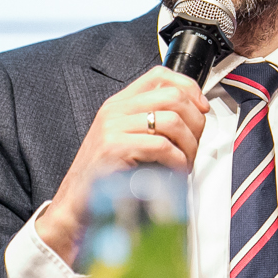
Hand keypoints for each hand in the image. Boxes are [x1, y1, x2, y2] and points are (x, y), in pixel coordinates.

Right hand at [36, 66, 208, 261]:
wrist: (75, 202)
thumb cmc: (105, 176)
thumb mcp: (128, 140)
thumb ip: (152, 124)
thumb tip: (195, 117)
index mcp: (119, 104)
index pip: (160, 75)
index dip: (189, 88)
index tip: (201, 109)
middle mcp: (115, 110)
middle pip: (172, 96)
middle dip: (195, 122)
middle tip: (195, 144)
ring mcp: (113, 128)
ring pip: (172, 121)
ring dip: (189, 145)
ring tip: (185, 162)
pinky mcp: (114, 149)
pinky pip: (161, 147)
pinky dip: (177, 161)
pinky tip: (175, 171)